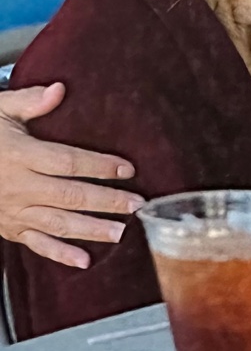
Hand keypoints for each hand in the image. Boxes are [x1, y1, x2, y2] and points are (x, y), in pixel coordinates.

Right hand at [0, 85, 143, 267]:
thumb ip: (29, 102)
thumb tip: (59, 89)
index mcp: (21, 156)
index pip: (68, 162)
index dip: (100, 166)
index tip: (128, 169)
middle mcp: (18, 186)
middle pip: (70, 195)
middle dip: (106, 201)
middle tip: (137, 204)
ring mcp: (12, 211)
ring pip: (57, 223)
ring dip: (90, 229)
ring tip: (120, 232)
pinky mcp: (8, 228)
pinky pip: (36, 243)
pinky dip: (60, 254)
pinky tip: (83, 261)